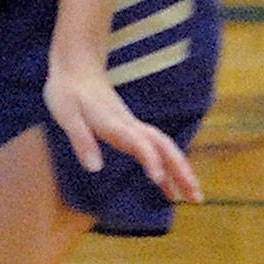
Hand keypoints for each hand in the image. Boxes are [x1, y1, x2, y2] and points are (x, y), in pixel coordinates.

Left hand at [43, 65, 203, 204]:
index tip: (157, 180)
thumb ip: (81, 140)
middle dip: (181, 171)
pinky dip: (165, 166)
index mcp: (114, 124)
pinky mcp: (130, 128)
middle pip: (164, 147)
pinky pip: (154, 148)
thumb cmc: (68, 91)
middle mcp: (129, 125)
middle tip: (196, 197)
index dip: (150, 160)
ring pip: (164, 148)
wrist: (76, 66)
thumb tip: (95, 168)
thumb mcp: (66, 115)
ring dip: (180, 171)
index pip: (139, 143)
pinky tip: (166, 183)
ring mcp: (132, 126)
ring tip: (194, 197)